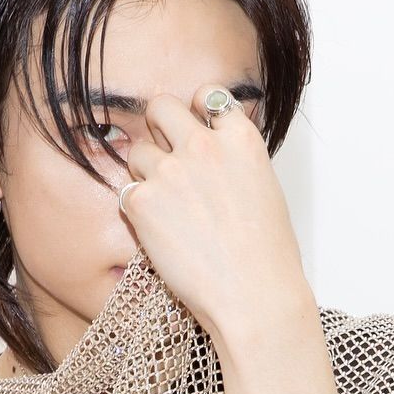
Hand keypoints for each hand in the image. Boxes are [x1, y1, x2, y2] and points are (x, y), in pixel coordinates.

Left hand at [115, 82, 309, 344]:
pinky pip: (126, 192)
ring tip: (166, 211)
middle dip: (157, 127)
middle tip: (164, 159)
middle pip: (160, 106)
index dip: (196, 113)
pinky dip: (136, 211)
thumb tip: (215, 164)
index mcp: (240, 138)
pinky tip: (158, 234)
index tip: (194, 131)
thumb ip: (235, 163)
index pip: (207, 96)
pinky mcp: (144, 201)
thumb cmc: (268, 258)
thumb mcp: (265, 191)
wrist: (254, 297)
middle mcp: (204, 144)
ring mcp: (171, 170)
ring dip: (144, 174)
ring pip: (136, 151)